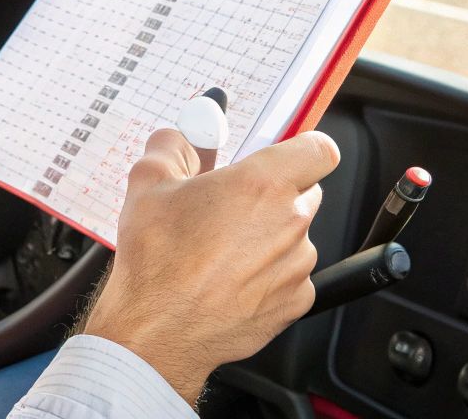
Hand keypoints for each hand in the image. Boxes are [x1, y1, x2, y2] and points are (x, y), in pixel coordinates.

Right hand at [82, 128, 339, 403]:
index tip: (284, 155)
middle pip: (305, 191)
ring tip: (223, 250)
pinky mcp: (296, 300)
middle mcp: (290, 221)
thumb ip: (172, 146)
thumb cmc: (157, 261)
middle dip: (275, 194)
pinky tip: (232, 279)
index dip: (303, 149)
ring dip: (269, 236)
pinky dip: (269, 274)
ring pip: (296, 236)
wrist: (158, 328)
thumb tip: (180, 138)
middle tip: (233, 205)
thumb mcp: (148, 183)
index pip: (319, 150)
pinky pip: (291, 275)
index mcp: (262, 183)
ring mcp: (297, 264)